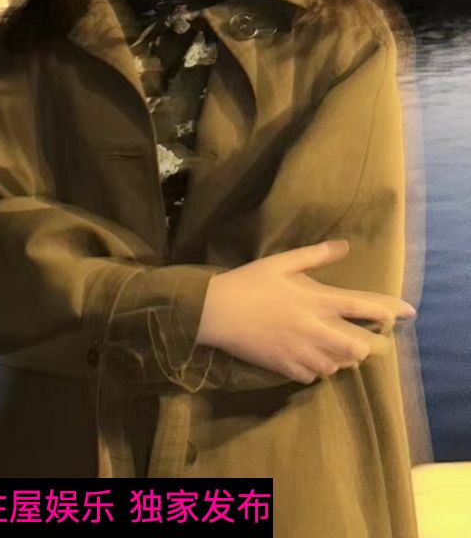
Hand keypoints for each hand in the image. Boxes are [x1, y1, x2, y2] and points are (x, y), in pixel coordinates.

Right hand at [196, 239, 416, 383]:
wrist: (217, 313)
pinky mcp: (287, 368)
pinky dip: (318, 368)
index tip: (404, 313)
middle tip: (364, 338)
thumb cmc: (249, 282)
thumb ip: (314, 256)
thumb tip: (344, 246)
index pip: (361, 307)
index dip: (387, 310)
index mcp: (315, 301)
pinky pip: (314, 376)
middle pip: (359, 347)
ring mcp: (302, 353)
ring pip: (339, 365)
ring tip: (337, 348)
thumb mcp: (281, 262)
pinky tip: (311, 358)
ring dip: (343, 357)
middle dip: (369, 344)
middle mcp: (315, 330)